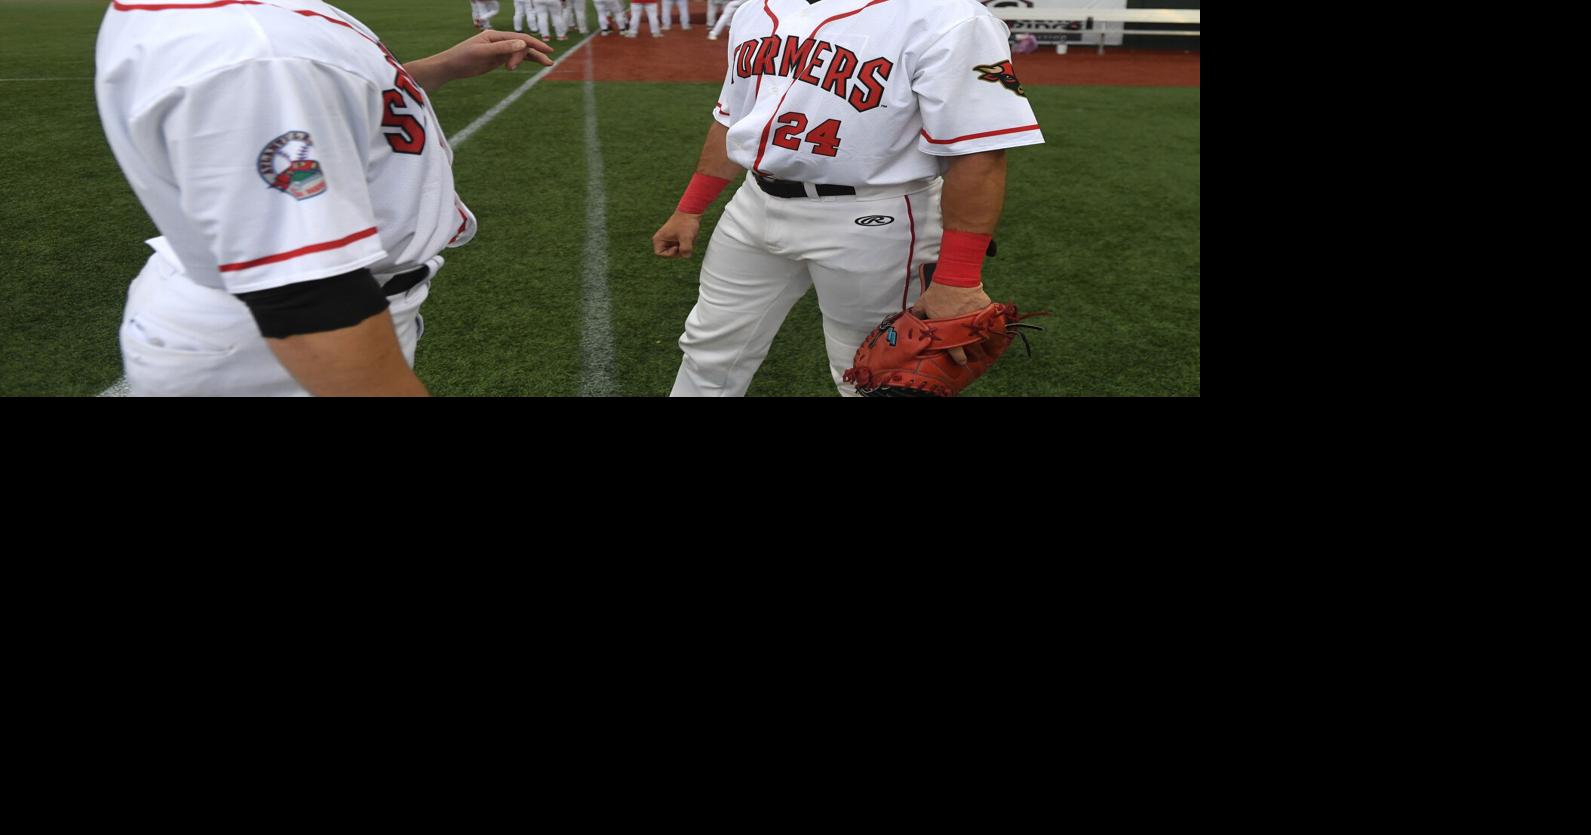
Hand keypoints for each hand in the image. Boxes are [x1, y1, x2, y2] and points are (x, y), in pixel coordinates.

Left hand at [407, 31, 553, 89]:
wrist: (451, 66)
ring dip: (534, 58)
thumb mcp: (482, 53)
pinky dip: (525, 61)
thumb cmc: (462, 57)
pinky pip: (515, 59)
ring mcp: (500, 50)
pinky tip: (535, 64)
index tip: (547, 51)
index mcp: (496, 36)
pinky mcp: (498, 59)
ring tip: (547, 65)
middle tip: (541, 64)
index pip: (519, 39)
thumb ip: (502, 48)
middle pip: (522, 46)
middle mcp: (500, 41)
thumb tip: (521, 44)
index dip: (535, 44)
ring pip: (521, 52)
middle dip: (534, 54)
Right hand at [652, 212, 702, 258]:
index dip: (669, 253)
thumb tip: (686, 255)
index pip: (659, 253)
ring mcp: (670, 240)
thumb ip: (685, 250)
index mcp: (658, 239)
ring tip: (688, 237)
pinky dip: (687, 244)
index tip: (676, 246)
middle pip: (670, 254)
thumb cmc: (686, 222)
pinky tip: (690, 236)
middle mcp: (662, 240)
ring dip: (685, 247)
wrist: (691, 211)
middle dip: (680, 250)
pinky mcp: (676, 239)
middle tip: (686, 242)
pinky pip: (682, 247)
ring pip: (678, 252)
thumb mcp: (686, 237)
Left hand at [913, 282, 991, 365]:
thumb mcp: (923, 303)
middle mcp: (966, 327)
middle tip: (968, 341)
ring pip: (979, 328)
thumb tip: (912, 319)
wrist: (955, 276)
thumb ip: (918, 314)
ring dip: (976, 328)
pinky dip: (981, 312)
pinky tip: (974, 306)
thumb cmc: (938, 292)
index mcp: (950, 330)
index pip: (956, 350)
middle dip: (969, 343)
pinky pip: (985, 314)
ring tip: (972, 323)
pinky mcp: (985, 307)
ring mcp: (977, 318)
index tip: (961, 361)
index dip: (959, 357)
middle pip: (971, 342)